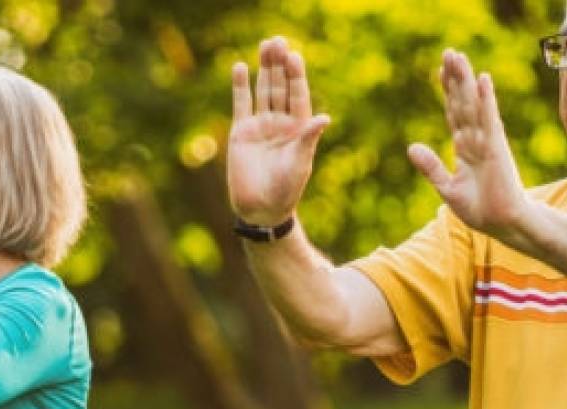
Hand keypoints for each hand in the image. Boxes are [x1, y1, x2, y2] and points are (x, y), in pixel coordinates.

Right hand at [227, 36, 331, 226]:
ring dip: (264, 68)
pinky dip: (241, 86)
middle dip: (280, 65)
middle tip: (278, 40)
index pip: (298, 95)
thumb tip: (324, 118)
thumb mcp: (300, 163)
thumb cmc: (286, 190)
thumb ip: (308, 139)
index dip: (297, 76)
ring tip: (265, 44)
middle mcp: (281, 123)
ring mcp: (261, 125)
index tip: (295, 56)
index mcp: (299, 128)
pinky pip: (241, 104)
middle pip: (280, 87)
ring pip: (263, 90)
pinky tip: (241, 67)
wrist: (260, 209)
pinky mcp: (241, 132)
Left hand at [409, 50, 531, 238]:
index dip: (448, 92)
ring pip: (473, 104)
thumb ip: (431, 167)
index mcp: (465, 148)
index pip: (454, 113)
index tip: (440, 71)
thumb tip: (412, 147)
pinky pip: (489, 118)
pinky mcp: (497, 147)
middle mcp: (477, 139)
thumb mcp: (447, 188)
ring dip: (466, 81)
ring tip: (459, 57)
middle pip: (463, 102)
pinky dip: (485, 99)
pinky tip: (482, 79)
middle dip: (455, 78)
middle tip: (449, 52)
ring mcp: (487, 141)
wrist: (503, 224)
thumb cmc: (481, 209)